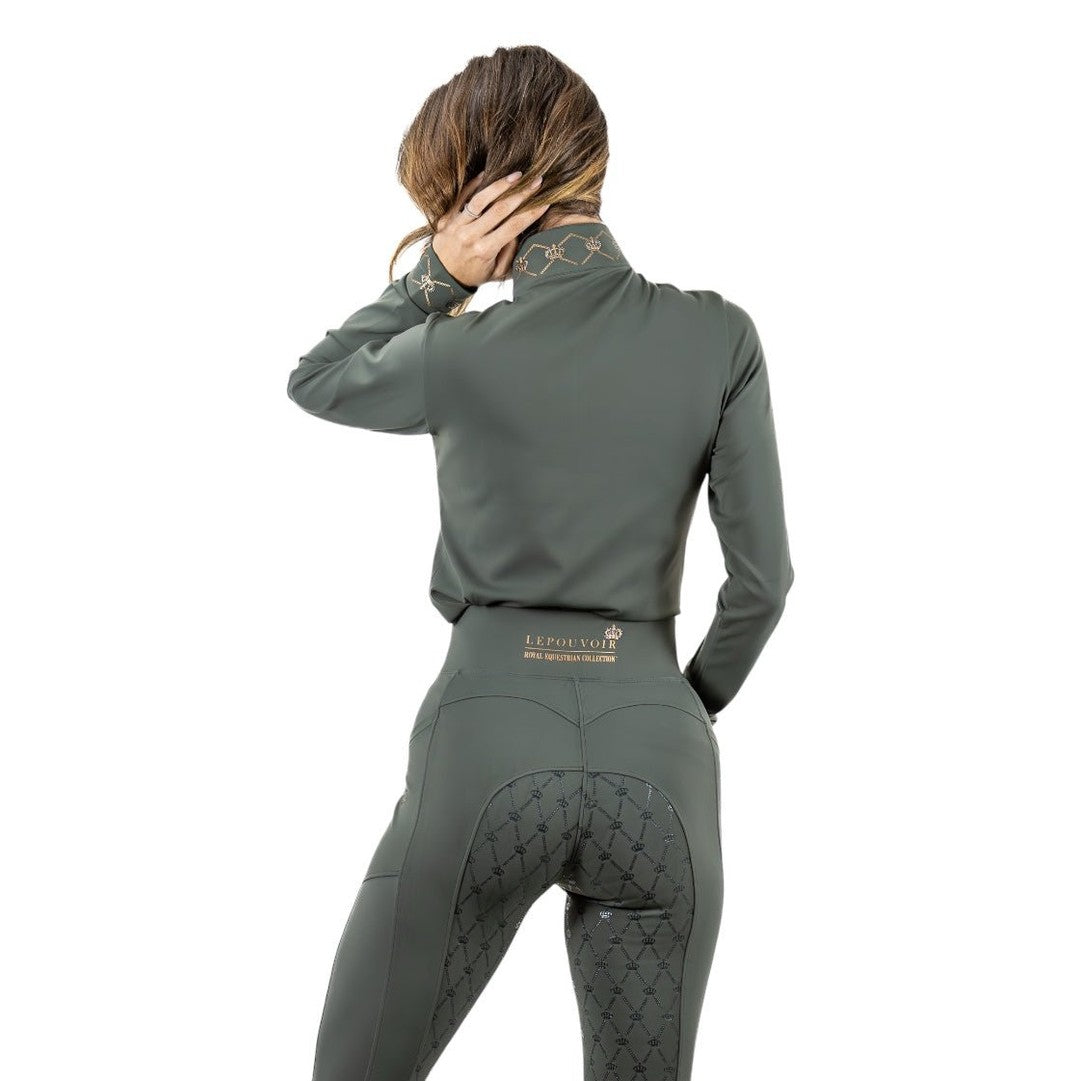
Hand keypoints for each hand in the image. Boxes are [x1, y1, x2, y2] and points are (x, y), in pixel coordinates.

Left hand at [430, 169, 549, 287]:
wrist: (441, 278)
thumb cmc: (473, 275)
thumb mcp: (496, 273)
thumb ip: (510, 254)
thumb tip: (518, 231)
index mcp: (485, 250)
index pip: (514, 226)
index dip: (531, 213)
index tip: (544, 202)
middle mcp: (471, 236)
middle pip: (501, 209)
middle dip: (522, 194)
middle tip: (536, 181)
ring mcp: (457, 225)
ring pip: (481, 199)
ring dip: (500, 185)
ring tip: (516, 175)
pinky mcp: (446, 219)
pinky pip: (461, 197)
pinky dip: (474, 184)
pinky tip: (487, 174)